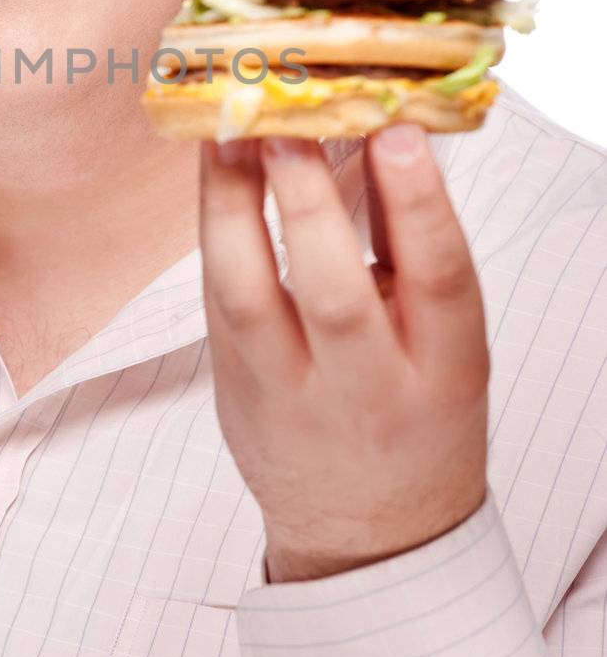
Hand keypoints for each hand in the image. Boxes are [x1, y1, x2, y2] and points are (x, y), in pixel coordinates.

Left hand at [199, 123, 488, 582]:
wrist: (371, 533)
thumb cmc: (416, 411)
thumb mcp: (442, 342)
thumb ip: (412, 250)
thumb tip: (375, 133)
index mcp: (445, 369)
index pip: (441, 279)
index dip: (419, 203)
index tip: (394, 133)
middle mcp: (368, 389)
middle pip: (333, 291)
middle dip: (306, 200)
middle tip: (286, 122)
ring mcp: (290, 396)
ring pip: (248, 297)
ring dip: (231, 206)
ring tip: (227, 132)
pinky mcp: (234, 393)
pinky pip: (216, 305)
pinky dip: (213, 232)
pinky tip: (211, 173)